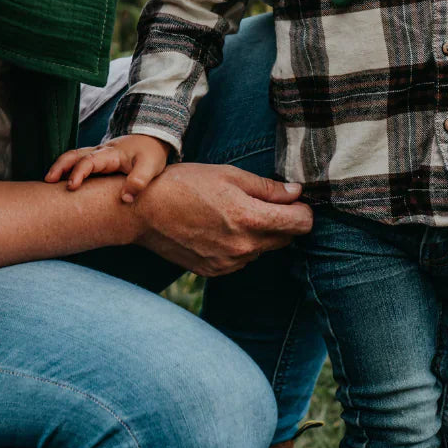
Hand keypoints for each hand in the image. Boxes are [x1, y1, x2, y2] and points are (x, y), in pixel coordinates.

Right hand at [46, 134, 170, 202]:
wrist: (153, 139)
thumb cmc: (150, 153)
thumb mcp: (150, 166)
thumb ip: (139, 181)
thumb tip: (125, 199)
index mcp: (111, 153)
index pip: (90, 161)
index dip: (79, 173)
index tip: (71, 186)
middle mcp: (100, 152)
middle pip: (75, 155)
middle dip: (61, 166)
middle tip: (48, 181)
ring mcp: (98, 155)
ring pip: (74, 157)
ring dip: (61, 167)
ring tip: (48, 182)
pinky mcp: (98, 160)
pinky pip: (79, 162)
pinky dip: (67, 169)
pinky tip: (61, 182)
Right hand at [129, 163, 312, 277]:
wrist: (144, 212)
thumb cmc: (185, 185)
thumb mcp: (228, 175)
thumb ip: (267, 188)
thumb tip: (297, 193)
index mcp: (249, 219)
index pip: (301, 224)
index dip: (303, 209)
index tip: (294, 200)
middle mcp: (243, 247)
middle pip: (286, 238)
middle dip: (282, 221)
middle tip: (262, 201)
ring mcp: (229, 263)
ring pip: (263, 249)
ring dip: (259, 233)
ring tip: (231, 212)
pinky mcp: (215, 271)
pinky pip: (241, 259)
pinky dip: (239, 245)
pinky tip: (218, 227)